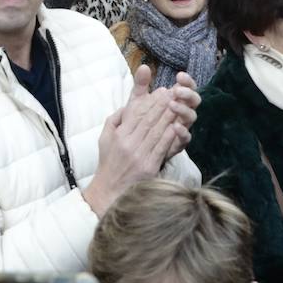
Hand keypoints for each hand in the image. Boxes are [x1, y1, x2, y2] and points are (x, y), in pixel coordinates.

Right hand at [83, 65, 198, 215]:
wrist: (109, 191)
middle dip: (163, 104)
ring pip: (157, 131)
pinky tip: (177, 125)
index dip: (151, 100)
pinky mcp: (149, 167)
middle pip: (149, 119)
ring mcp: (140, 155)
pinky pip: (162, 147)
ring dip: (169, 116)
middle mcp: (129, 143)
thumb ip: (115, 120)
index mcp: (119, 135)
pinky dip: (171, 135)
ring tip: (178, 105)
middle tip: (174, 93)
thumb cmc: (108, 163)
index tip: (161, 91)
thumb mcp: (104, 138)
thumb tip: (127, 105)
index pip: (137, 113)